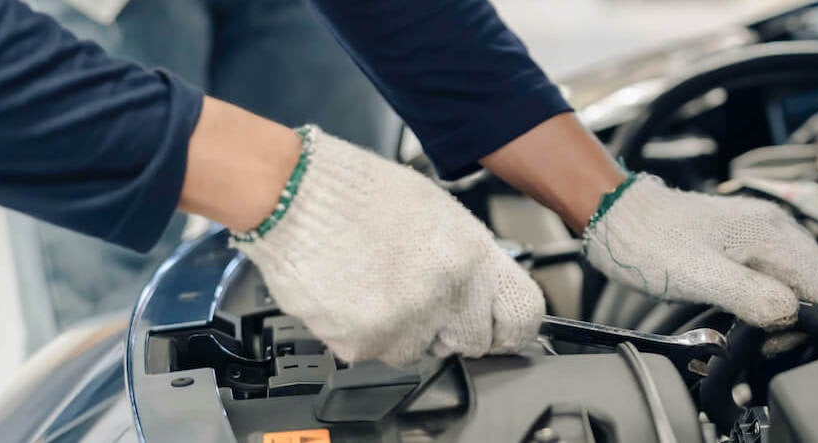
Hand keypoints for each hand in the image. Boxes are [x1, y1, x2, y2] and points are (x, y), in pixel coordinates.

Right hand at [232, 127, 543, 365]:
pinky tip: (352, 295)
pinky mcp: (364, 341)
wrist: (294, 194)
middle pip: (472, 341)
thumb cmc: (359, 194)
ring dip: (403, 330)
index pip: (522, 314)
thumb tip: (484, 293)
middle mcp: (447, 290)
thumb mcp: (438, 212)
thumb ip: (467, 259)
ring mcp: (407, 320)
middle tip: (419, 299)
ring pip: (420, 351)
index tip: (500, 331)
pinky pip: (375, 353)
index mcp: (472, 253)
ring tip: (377, 285)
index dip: (510, 328)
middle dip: (450, 327)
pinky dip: (362, 333)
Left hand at [582, 174, 817, 327]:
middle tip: (760, 335)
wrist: (617, 217)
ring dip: (783, 305)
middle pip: (815, 280)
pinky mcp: (745, 237)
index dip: (805, 319)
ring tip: (750, 322)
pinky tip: (744, 304)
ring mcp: (760, 229)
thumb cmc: (649, 244)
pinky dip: (769, 293)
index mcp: (770, 233)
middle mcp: (773, 225)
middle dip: (797, 314)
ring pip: (797, 276)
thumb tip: (790, 315)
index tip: (771, 338)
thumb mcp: (701, 278)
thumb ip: (752, 297)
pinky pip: (775, 270)